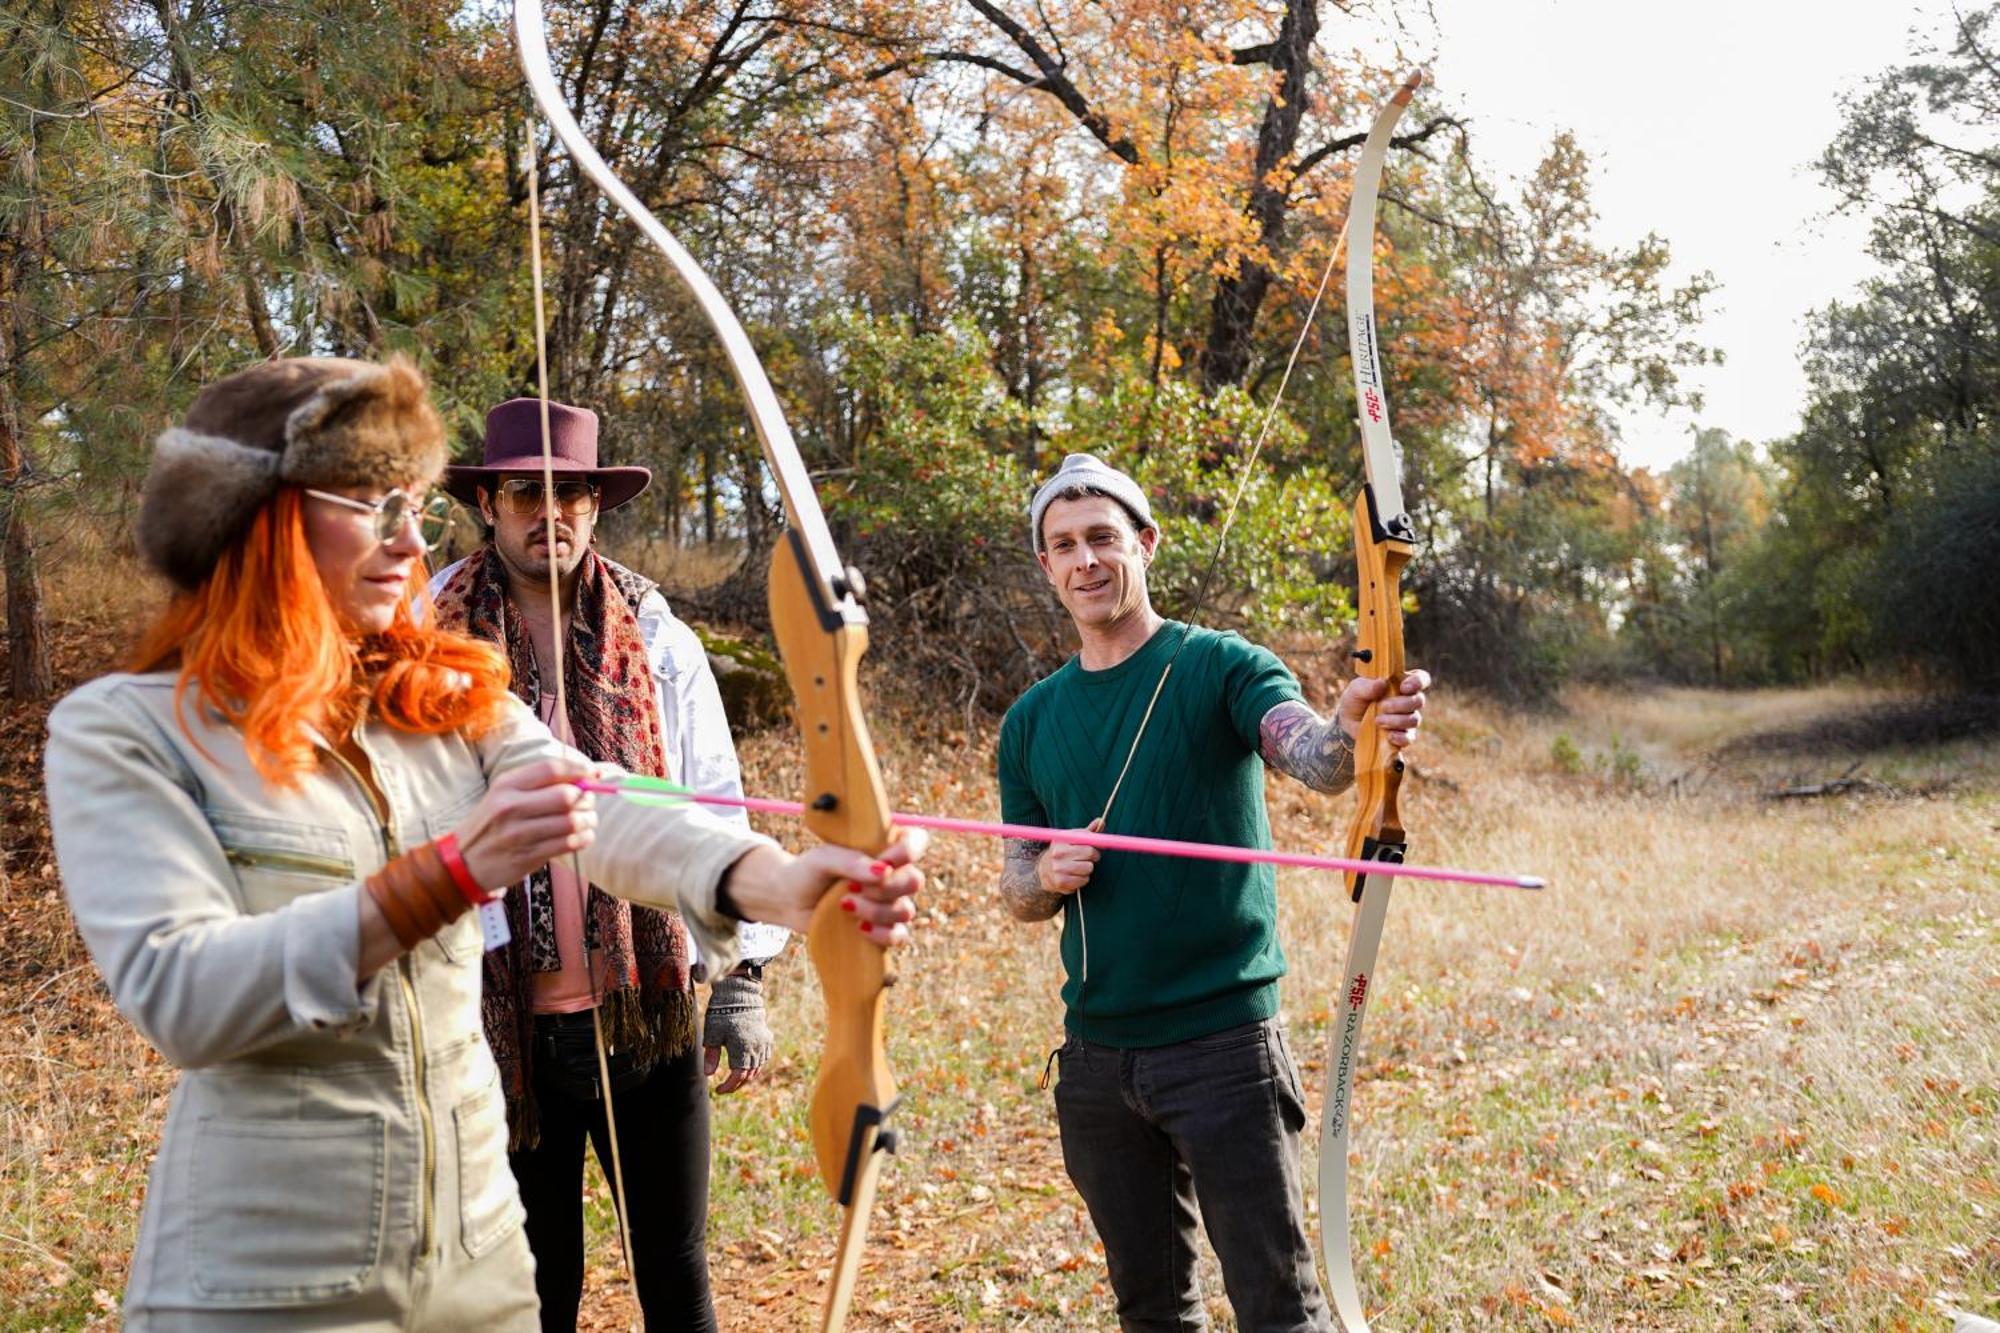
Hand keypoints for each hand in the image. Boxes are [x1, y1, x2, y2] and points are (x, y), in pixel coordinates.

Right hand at [452, 757, 596, 888]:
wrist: (463, 861)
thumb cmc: (492, 824)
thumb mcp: (503, 795)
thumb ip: (538, 784)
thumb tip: (584, 777)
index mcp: (506, 785)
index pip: (551, 768)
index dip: (579, 769)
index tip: (594, 774)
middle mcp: (512, 806)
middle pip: (566, 796)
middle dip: (587, 798)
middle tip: (589, 802)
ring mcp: (519, 833)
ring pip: (572, 821)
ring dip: (588, 820)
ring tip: (587, 820)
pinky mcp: (528, 856)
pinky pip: (569, 844)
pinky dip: (584, 838)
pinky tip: (582, 836)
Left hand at [702, 969, 772, 1094]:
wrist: (739, 995)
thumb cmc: (722, 1014)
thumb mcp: (712, 1035)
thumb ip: (711, 1056)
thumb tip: (708, 1075)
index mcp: (741, 1049)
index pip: (737, 1077)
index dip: (728, 1086)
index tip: (718, 1090)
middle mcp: (755, 1048)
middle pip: (748, 1075)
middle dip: (736, 1084)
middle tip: (725, 1087)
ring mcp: (763, 1044)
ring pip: (757, 1068)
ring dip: (746, 1076)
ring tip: (734, 1079)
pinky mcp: (767, 1038)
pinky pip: (763, 1058)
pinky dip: (756, 1065)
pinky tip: (747, 1065)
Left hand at [722, 830, 926, 945]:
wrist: (788, 899)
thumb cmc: (808, 871)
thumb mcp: (823, 859)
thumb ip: (851, 861)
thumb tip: (882, 871)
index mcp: (884, 848)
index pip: (917, 842)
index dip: (909, 851)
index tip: (885, 861)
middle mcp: (892, 875)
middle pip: (914, 881)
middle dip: (886, 888)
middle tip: (853, 886)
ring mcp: (888, 903)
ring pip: (905, 910)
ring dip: (876, 910)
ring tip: (845, 904)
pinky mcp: (880, 929)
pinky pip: (898, 935)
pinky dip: (882, 934)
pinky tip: (859, 928)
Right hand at [1037, 819, 1101, 895]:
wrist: (1044, 871)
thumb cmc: (1063, 852)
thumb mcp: (1072, 839)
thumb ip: (1087, 832)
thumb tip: (1100, 821)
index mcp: (1061, 840)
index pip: (1087, 840)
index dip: (1094, 846)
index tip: (1093, 849)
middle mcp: (1058, 853)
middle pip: (1090, 854)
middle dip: (1093, 857)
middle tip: (1088, 859)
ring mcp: (1058, 868)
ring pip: (1089, 868)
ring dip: (1088, 869)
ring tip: (1079, 867)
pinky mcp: (1061, 882)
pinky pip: (1084, 880)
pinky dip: (1083, 879)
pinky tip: (1075, 876)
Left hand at [1337, 668, 1431, 749]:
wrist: (1347, 723)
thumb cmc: (1355, 700)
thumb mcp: (1356, 690)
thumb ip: (1367, 686)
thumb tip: (1382, 683)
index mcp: (1400, 683)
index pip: (1421, 679)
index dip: (1418, 682)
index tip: (1404, 687)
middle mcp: (1408, 701)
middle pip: (1419, 701)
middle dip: (1401, 704)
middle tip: (1382, 706)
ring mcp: (1407, 719)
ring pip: (1414, 720)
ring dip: (1397, 720)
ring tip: (1378, 721)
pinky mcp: (1402, 736)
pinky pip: (1409, 738)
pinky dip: (1400, 737)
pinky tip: (1388, 736)